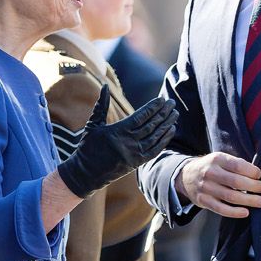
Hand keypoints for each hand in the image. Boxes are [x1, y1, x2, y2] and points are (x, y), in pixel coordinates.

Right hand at [57, 86, 177, 198]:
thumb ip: (101, 105)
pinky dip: (164, 140)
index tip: (161, 100)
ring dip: (166, 125)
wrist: (86, 174)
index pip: (140, 116)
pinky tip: (171, 130)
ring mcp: (134, 154)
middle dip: (163, 113)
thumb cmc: (88, 147)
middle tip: (172, 103)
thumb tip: (104, 86)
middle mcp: (128, 142)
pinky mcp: (137, 163)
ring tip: (175, 114)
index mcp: (118, 131)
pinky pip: (155, 150)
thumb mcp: (93, 124)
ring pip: (155, 137)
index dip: (152, 108)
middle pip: (151, 125)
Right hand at [177, 152, 260, 217]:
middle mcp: (210, 173)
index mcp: (217, 159)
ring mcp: (206, 188)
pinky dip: (234, 212)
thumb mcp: (220, 159)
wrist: (186, 176)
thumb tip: (257, 174)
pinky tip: (245, 212)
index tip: (260, 176)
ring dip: (249, 200)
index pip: (238, 165)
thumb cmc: (211, 167)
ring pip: (230, 196)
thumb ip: (236, 164)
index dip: (252, 171)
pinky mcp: (203, 201)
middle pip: (236, 182)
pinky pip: (221, 209)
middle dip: (254, 186)